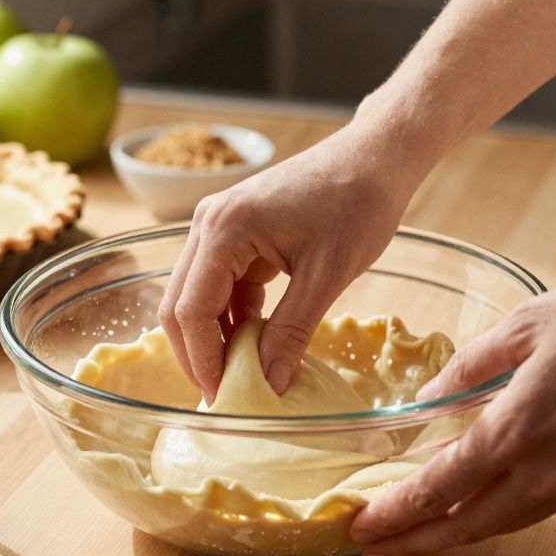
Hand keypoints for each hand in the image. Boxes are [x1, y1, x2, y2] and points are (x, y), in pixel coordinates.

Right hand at [158, 124, 424, 400]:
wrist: (375, 157)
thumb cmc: (358, 204)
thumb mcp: (327, 276)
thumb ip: (292, 332)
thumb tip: (270, 386)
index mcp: (226, 229)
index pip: (191, 309)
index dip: (203, 360)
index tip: (224, 399)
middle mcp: (209, 224)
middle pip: (180, 304)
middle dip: (198, 354)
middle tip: (225, 396)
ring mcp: (218, 226)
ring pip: (196, 297)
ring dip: (215, 338)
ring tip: (242, 378)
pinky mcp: (236, 234)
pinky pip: (220, 285)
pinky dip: (234, 318)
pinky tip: (257, 344)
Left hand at [349, 264, 555, 555]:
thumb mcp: (524, 325)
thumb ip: (468, 368)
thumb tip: (426, 398)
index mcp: (518, 427)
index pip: (438, 486)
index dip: (395, 511)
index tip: (362, 525)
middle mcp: (548, 469)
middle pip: (466, 524)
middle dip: (414, 541)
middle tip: (374, 552)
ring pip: (506, 522)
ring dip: (457, 532)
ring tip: (419, 535)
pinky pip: (541, 506)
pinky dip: (502, 512)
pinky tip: (484, 501)